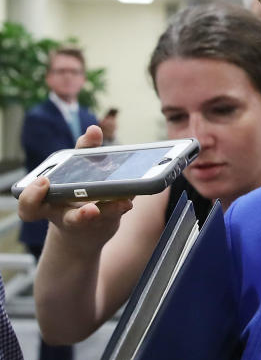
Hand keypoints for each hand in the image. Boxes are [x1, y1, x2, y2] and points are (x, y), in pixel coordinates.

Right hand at [17, 125, 132, 251]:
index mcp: (47, 201)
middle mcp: (63, 214)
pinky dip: (122, 205)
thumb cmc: (76, 193)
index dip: (31, 196)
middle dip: (75, 212)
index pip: (30, 204)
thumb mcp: (76, 169)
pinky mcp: (105, 223)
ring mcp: (85, 221)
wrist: (87, 229)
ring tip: (123, 203)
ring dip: (108, 210)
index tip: (43, 181)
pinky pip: (114, 216)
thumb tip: (93, 129)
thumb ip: (84, 150)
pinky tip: (130, 197)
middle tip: (89, 207)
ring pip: (94, 219)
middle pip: (68, 220)